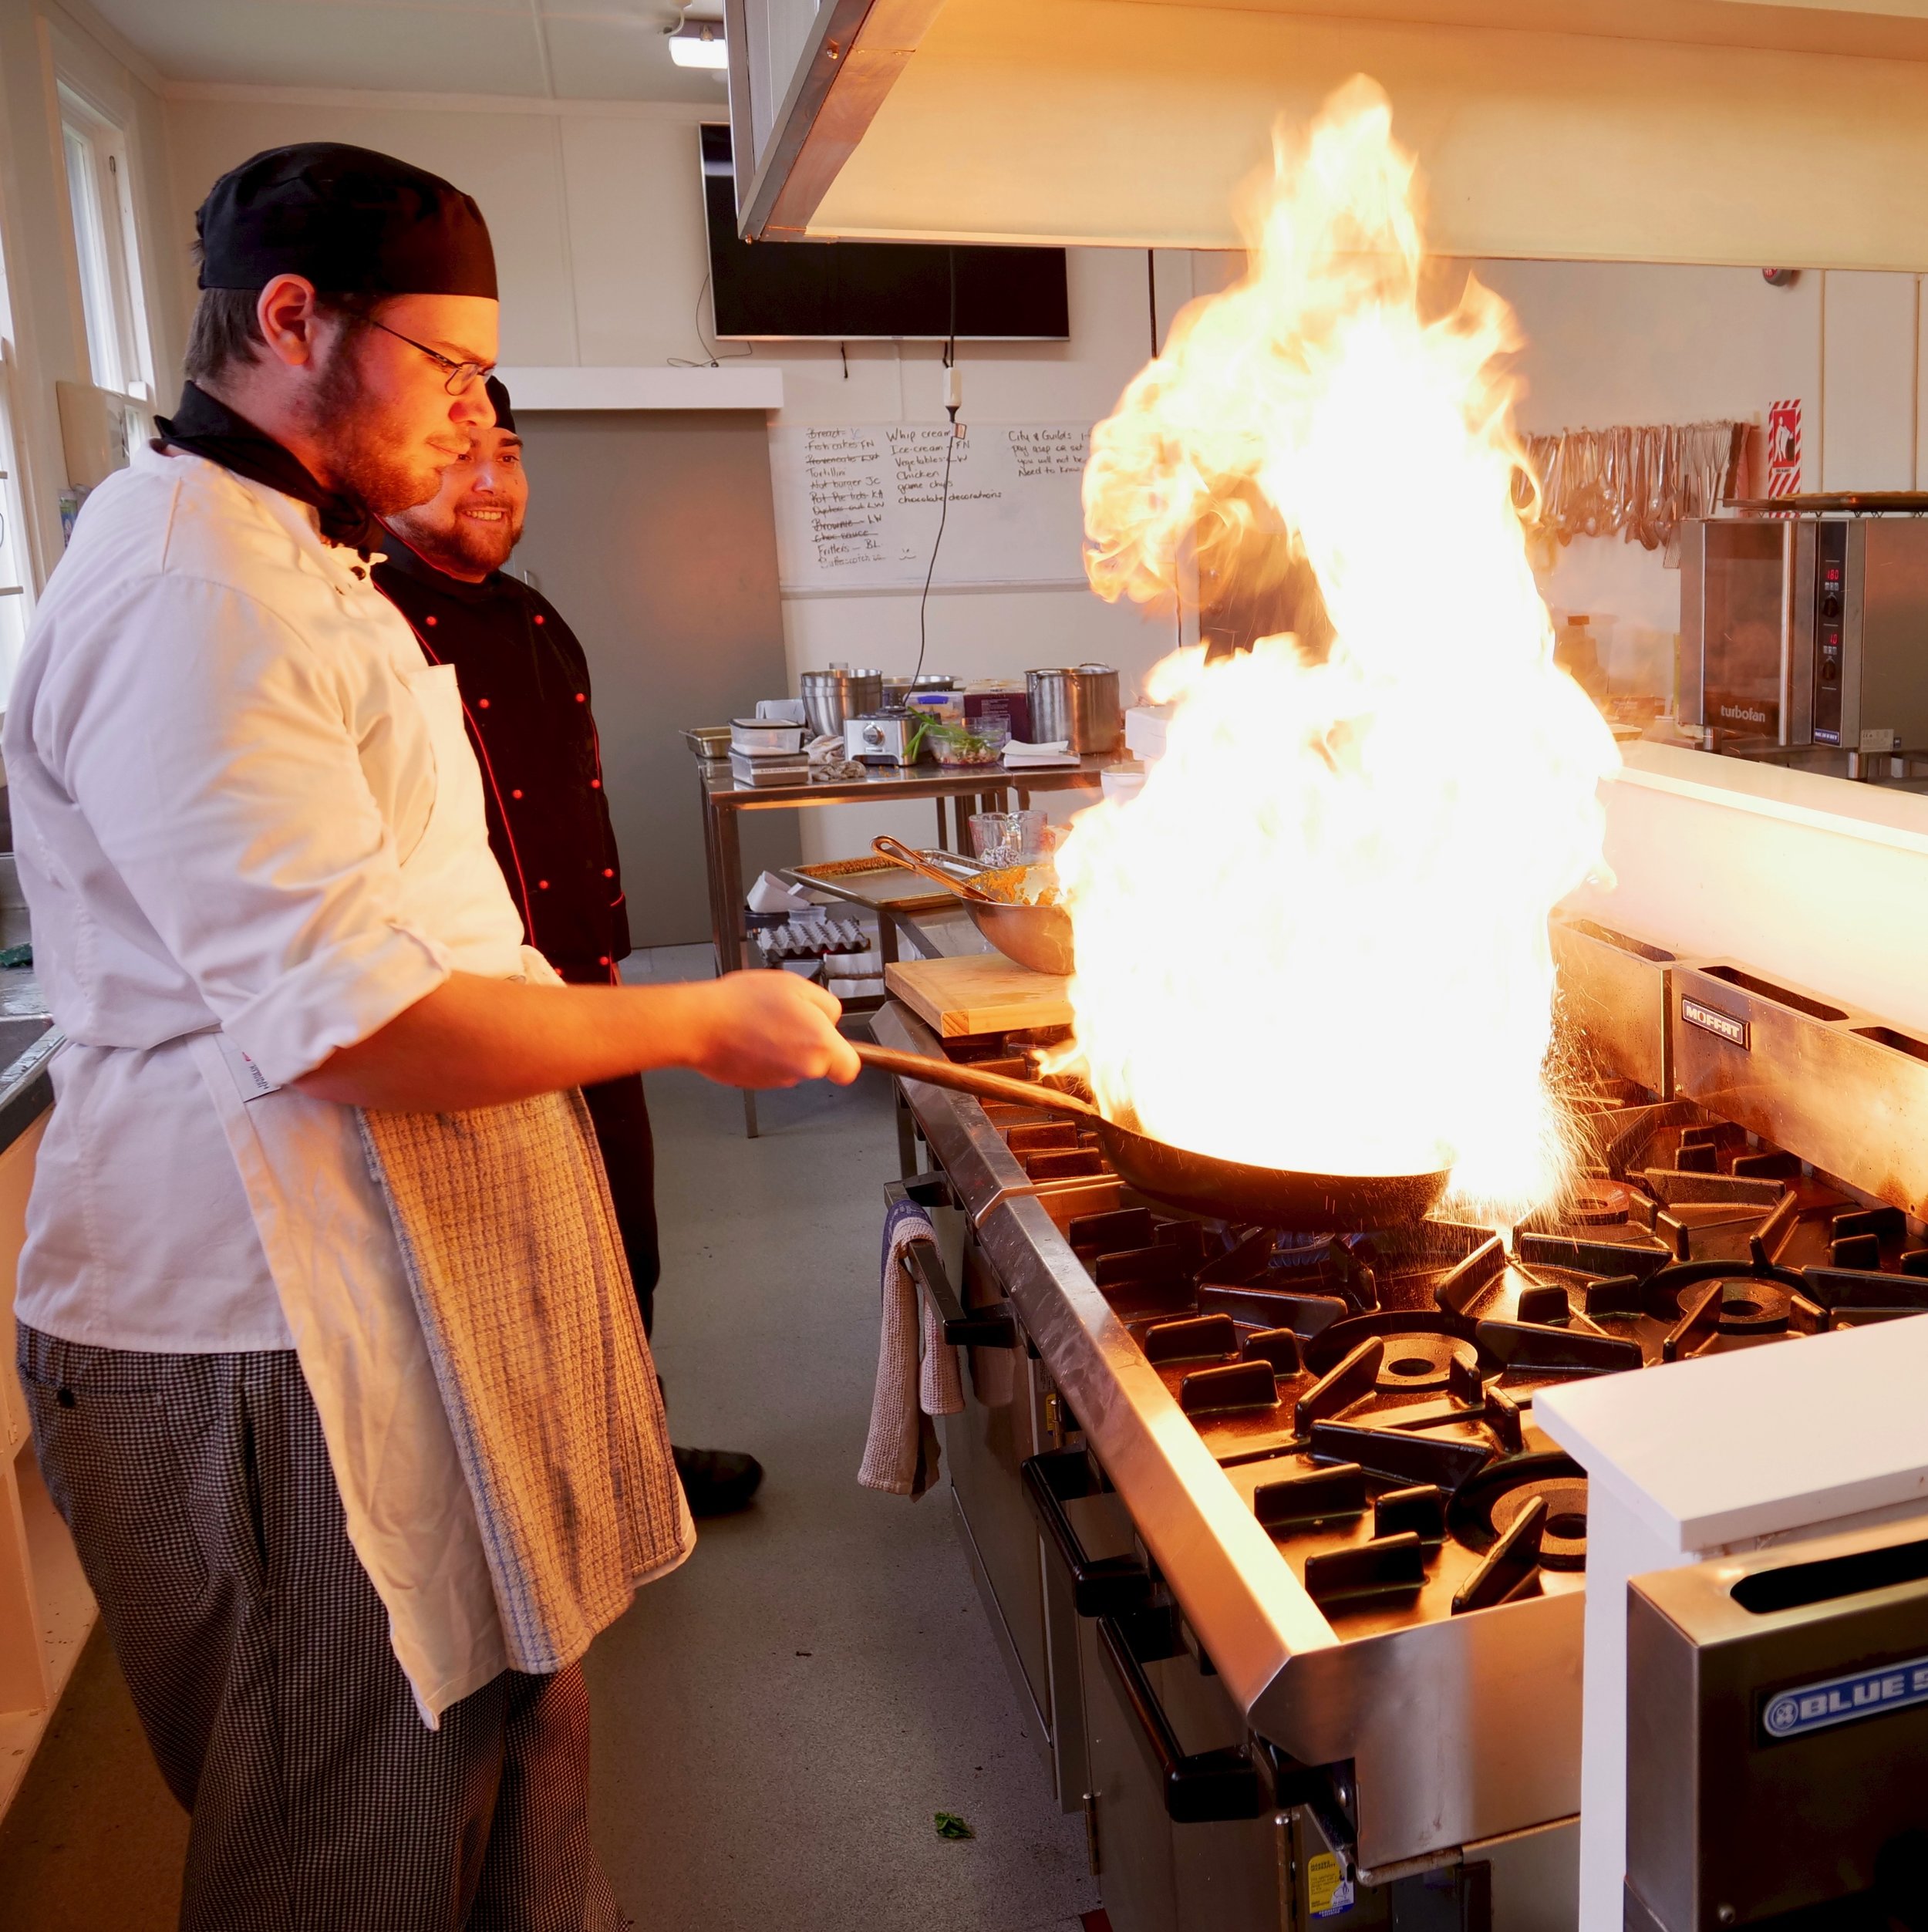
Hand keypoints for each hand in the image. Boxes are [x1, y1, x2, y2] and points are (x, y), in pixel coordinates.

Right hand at [680, 971, 861, 1089]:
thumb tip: (831, 1019)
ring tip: (762, 1021)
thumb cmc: (743, 1004)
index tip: (837, 1043)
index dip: (844, 1054)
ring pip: (792, 1064)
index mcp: (821, 1046)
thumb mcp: (798, 985)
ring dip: (783, 1046)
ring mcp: (777, 1080)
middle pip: (818, 1062)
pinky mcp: (755, 1083)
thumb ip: (827, 1005)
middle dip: (808, 1041)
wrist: (700, 1024)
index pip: (850, 1068)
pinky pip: (769, 1068)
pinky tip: (748, 1034)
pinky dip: (762, 1054)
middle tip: (787, 1017)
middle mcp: (803, 1069)